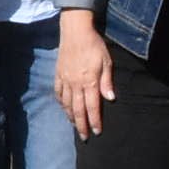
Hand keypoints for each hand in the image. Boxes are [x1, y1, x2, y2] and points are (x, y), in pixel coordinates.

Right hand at [53, 15, 115, 139]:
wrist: (75, 31)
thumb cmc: (94, 45)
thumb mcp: (106, 62)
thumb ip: (107, 81)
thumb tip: (110, 98)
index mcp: (89, 81)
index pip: (92, 107)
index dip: (94, 121)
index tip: (96, 132)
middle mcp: (75, 84)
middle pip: (78, 110)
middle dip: (81, 125)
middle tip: (84, 137)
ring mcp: (65, 80)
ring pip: (67, 104)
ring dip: (71, 116)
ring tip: (75, 125)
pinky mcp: (58, 74)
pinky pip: (59, 93)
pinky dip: (62, 103)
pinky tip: (65, 108)